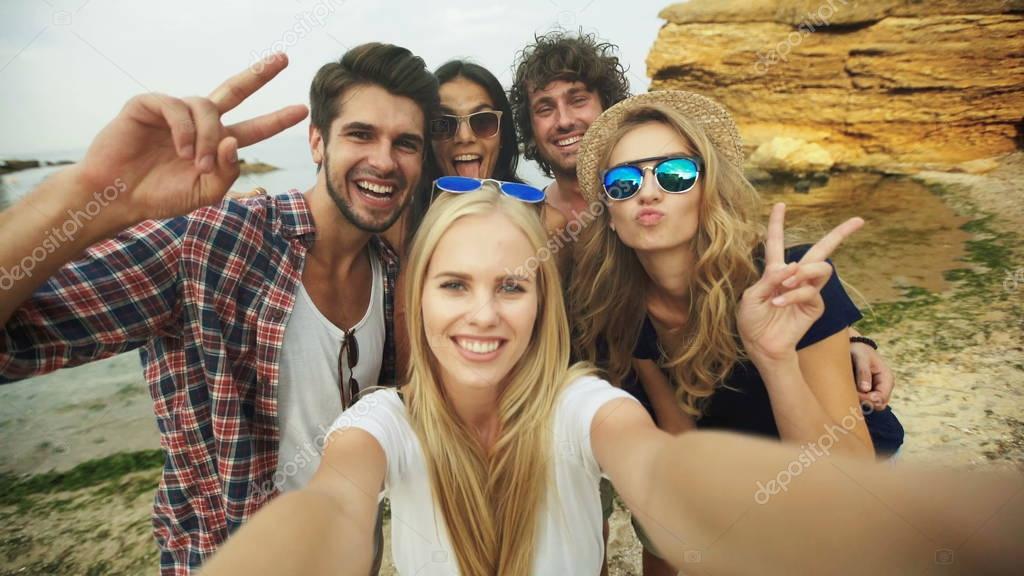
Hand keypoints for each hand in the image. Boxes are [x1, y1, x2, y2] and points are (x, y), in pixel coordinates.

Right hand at [75, 53, 307, 224]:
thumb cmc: (160, 195)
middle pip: (233, 90)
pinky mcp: (148, 105)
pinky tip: (180, 150)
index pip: (252, 128)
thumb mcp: (205, 192)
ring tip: (195, 162)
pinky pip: (177, 107)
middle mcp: (197, 123)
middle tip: (283, 60)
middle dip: (259, 75)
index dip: (275, 120)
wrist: (118, 197)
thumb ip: (227, 171)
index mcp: (214, 144)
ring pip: (207, 108)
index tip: (301, 110)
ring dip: (208, 137)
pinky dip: (184, 130)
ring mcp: (174, 112)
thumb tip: (234, 139)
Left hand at [738, 203, 863, 364]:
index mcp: (775, 272)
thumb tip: (791, 266)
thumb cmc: (752, 322)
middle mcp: (795, 277)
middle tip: (858, 221)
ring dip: (803, 272)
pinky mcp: (814, 306)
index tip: (780, 204)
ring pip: (821, 268)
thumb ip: (769, 280)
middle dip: (840, 234)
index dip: (777, 223)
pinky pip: (810, 291)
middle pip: (821, 250)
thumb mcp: (751, 297)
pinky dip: (794, 294)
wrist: (762, 346)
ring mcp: (808, 290)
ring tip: (785, 284)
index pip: (777, 243)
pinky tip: (780, 302)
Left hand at [851, 342, 894, 409]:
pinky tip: (848, 390)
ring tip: (848, 389)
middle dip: (863, 401)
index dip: (869, 399)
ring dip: (859, 401)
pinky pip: (863, 402)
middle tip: (850, 392)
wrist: (855, 347)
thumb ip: (863, 372)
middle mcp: (884, 387)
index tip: (856, 394)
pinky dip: (856, 399)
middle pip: (877, 405)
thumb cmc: (859, 350)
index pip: (882, 398)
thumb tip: (865, 389)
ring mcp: (876, 390)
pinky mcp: (868, 392)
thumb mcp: (861, 358)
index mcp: (887, 378)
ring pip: (870, 405)